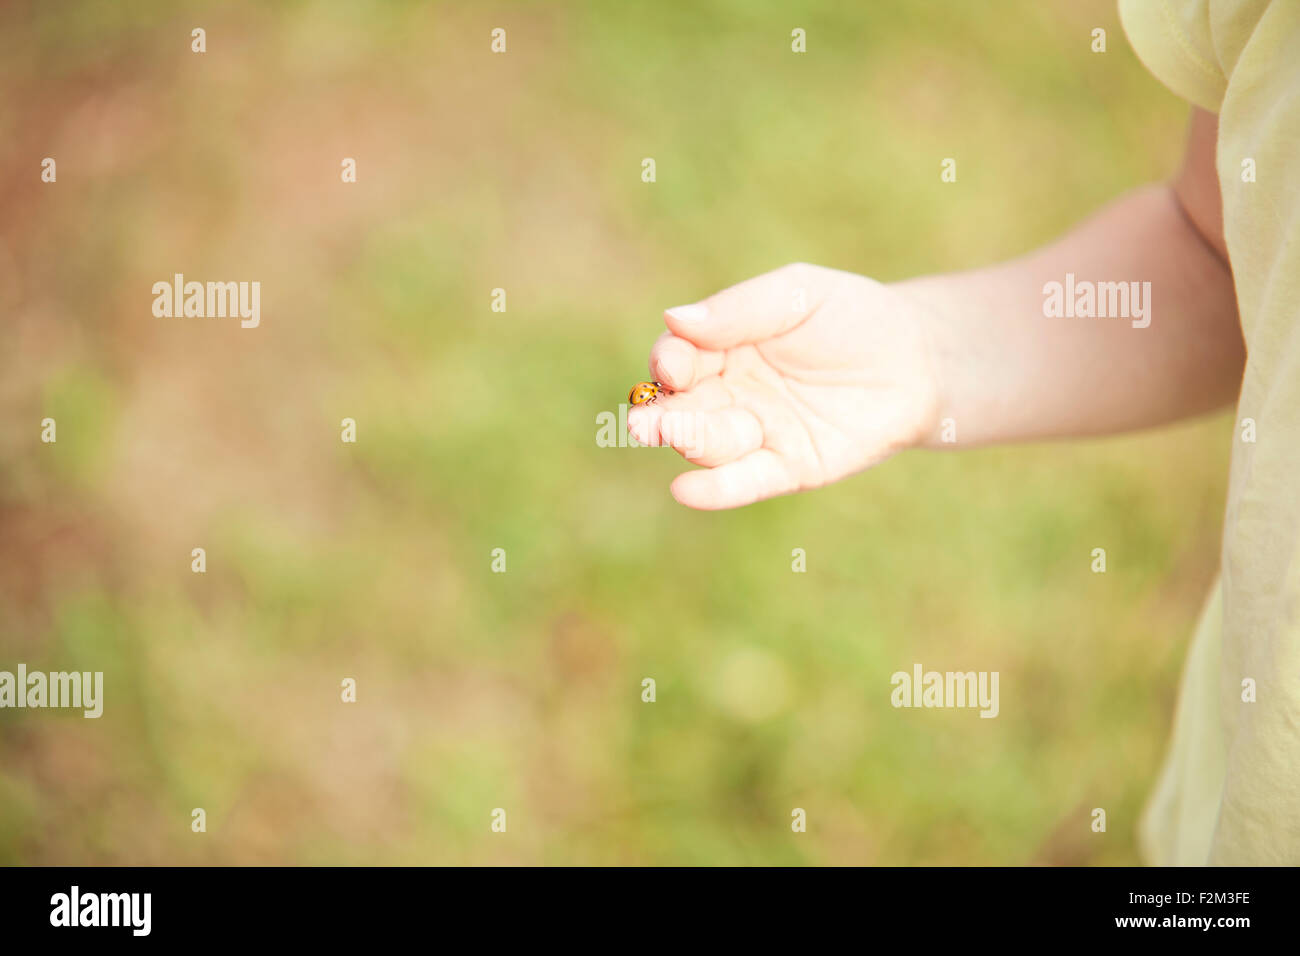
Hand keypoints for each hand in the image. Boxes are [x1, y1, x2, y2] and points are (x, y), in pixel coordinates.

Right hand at [628, 263, 942, 509]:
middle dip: (661, 415)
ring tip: (671, 436)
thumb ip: (740, 309)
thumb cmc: (855, 316)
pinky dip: (716, 489)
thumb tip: (674, 318)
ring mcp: (757, 434)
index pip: (678, 359)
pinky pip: (745, 481)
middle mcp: (730, 395)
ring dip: (686, 443)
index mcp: (722, 349)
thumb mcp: (799, 294)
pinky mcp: (788, 468)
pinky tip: (688, 491)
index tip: (672, 363)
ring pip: (709, 444)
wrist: (922, 360)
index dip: (669, 362)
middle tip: (645, 422)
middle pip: (682, 408)